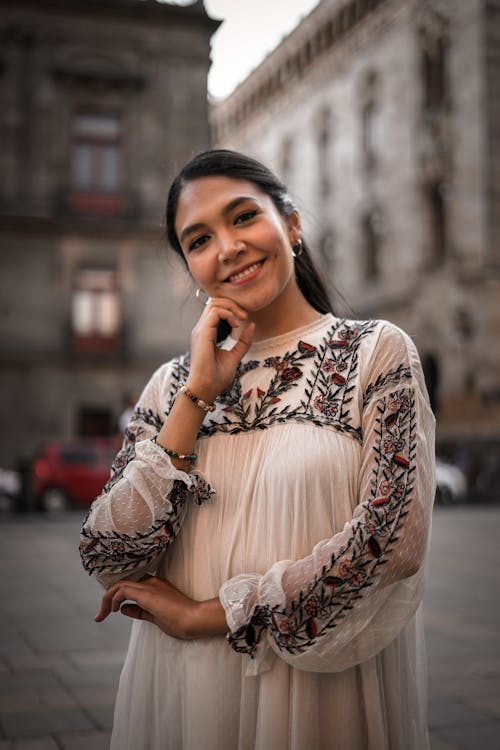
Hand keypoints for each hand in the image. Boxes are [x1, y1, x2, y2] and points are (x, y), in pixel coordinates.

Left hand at [94, 576, 226, 638]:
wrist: (195, 619)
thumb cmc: (181, 620)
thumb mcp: (155, 616)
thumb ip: (139, 611)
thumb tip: (123, 608)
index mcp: (156, 586)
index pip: (131, 585)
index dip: (117, 596)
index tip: (110, 610)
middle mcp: (151, 581)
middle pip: (122, 583)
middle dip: (108, 598)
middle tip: (101, 614)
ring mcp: (149, 586)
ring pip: (120, 584)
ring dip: (107, 599)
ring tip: (103, 614)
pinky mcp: (147, 593)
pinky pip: (123, 590)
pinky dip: (114, 599)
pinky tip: (114, 611)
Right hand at [187, 297, 254, 400]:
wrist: (206, 388)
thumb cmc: (216, 376)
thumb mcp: (234, 356)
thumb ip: (243, 342)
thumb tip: (251, 325)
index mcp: (206, 333)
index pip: (215, 308)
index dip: (231, 308)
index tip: (244, 319)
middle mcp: (201, 329)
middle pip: (214, 301)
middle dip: (232, 304)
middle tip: (244, 316)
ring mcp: (200, 330)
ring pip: (214, 303)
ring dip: (231, 307)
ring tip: (241, 319)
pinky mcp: (203, 334)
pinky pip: (215, 312)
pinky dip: (228, 314)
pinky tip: (236, 325)